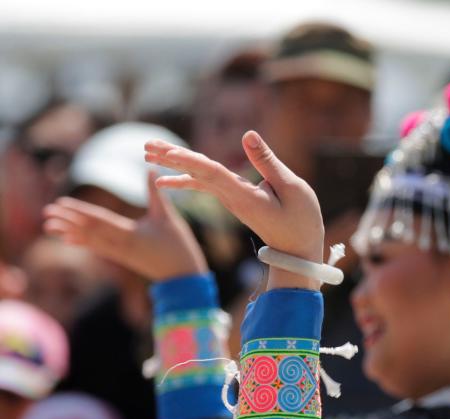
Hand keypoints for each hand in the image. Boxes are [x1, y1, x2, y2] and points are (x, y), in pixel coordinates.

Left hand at [43, 175, 207, 281]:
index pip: (99, 220)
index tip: (61, 203)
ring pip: (89, 241)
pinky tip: (69, 240)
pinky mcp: (123, 259)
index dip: (78, 211)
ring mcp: (120, 254)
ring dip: (68, 232)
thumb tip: (150, 168)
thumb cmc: (179, 247)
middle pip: (88, 231)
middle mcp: (120, 245)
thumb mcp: (168, 217)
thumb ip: (156, 194)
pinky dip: (82, 243)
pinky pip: (97, 249)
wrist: (183, 277)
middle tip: (46, 212)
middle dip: (66, 221)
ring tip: (49, 226)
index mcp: (130, 233)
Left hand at [145, 131, 325, 263]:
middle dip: (171, 159)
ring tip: (149, 152)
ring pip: (197, 178)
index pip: (211, 173)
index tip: (166, 152)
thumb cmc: (301, 221)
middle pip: (196, 174)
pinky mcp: (234, 201)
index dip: (189, 160)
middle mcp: (232, 198)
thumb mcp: (293, 188)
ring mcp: (231, 201)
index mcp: (244, 196)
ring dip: (174, 164)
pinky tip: (167, 176)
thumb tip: (248, 134)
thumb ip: (268, 162)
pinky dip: (187, 176)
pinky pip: (206, 185)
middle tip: (146, 145)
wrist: (297, 251)